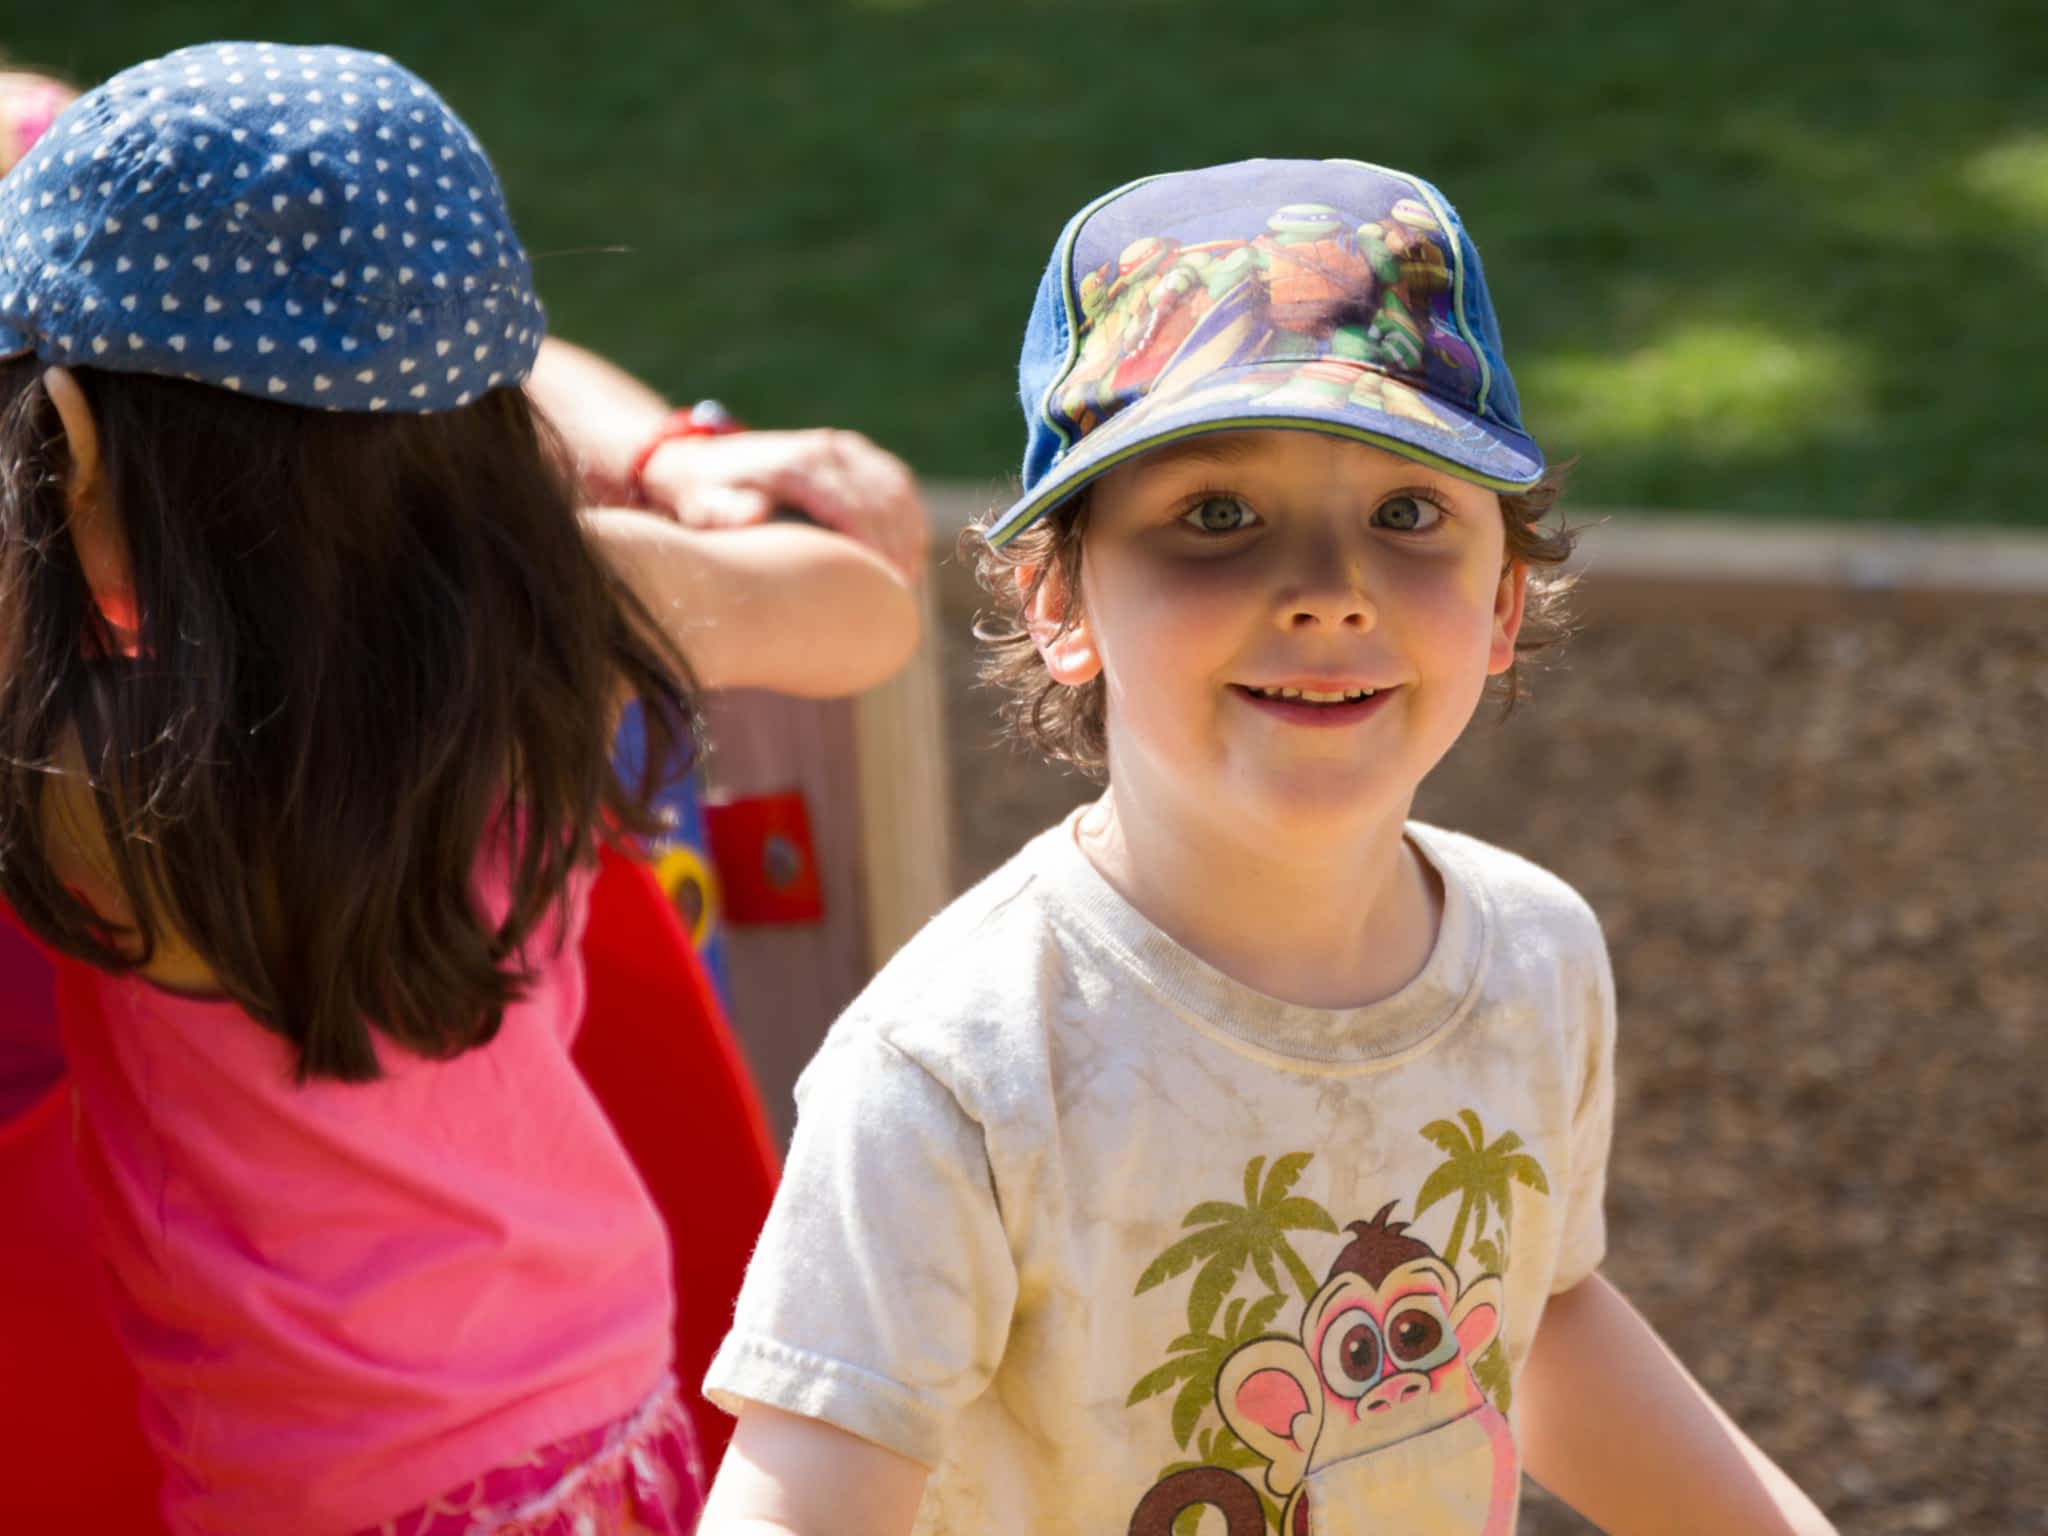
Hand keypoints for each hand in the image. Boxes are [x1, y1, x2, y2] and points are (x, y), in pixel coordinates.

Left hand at [640, 427, 928, 583]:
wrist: (702, 460)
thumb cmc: (704, 496)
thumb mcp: (702, 506)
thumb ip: (724, 512)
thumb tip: (755, 514)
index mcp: (798, 465)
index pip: (856, 510)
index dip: (877, 552)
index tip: (887, 591)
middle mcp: (827, 449)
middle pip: (883, 503)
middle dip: (898, 551)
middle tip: (901, 598)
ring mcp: (843, 447)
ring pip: (897, 492)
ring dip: (908, 536)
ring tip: (906, 582)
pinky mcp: (853, 451)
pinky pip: (896, 483)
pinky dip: (908, 517)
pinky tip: (908, 551)